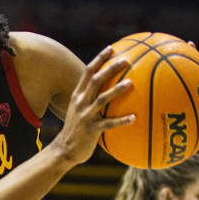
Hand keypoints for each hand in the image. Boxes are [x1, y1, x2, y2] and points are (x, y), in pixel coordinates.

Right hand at [51, 46, 134, 166]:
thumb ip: (92, 99)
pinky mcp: (91, 130)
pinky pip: (108, 124)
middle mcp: (80, 103)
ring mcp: (85, 116)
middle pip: (95, 81)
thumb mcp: (79, 111)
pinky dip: (121, 120)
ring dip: (116, 90)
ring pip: (101, 99)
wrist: (64, 150)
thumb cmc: (77, 130)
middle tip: (126, 60)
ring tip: (131, 83)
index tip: (111, 49)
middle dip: (110, 69)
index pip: (87, 72)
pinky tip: (134, 118)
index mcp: (78, 96)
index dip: (99, 59)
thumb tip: (111, 90)